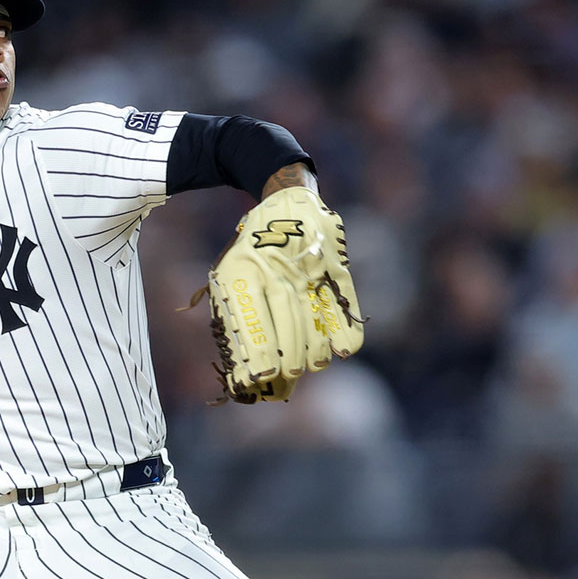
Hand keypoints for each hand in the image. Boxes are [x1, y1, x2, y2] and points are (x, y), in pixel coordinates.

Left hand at [205, 186, 364, 404]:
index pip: (249, 315)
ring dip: (316, 343)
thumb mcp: (230, 275)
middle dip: (289, 350)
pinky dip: (347, 324)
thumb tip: (244, 374)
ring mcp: (306, 260)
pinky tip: (347, 348)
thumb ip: (236, 319)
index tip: (260, 376)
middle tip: (290, 374)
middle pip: (285, 314)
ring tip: (314, 365)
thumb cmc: (251, 254)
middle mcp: (273, 264)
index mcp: (241, 269)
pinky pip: (343, 295)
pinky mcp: (334, 259)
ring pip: (314, 308)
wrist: (283, 202)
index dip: (256, 350)